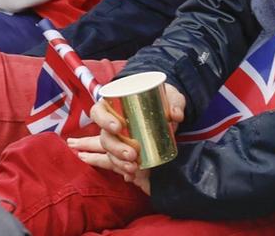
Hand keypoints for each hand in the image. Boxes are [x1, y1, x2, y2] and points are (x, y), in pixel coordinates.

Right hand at [71, 84, 187, 192]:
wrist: (169, 111)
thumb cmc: (165, 99)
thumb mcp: (172, 97)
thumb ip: (175, 103)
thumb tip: (176, 116)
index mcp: (115, 105)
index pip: (99, 112)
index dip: (103, 120)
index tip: (118, 127)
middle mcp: (112, 124)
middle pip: (105, 137)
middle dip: (116, 148)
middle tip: (132, 154)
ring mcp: (118, 139)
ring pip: (110, 153)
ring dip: (120, 162)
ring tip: (134, 167)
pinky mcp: (126, 152)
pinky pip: (120, 163)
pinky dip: (124, 170)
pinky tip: (132, 176)